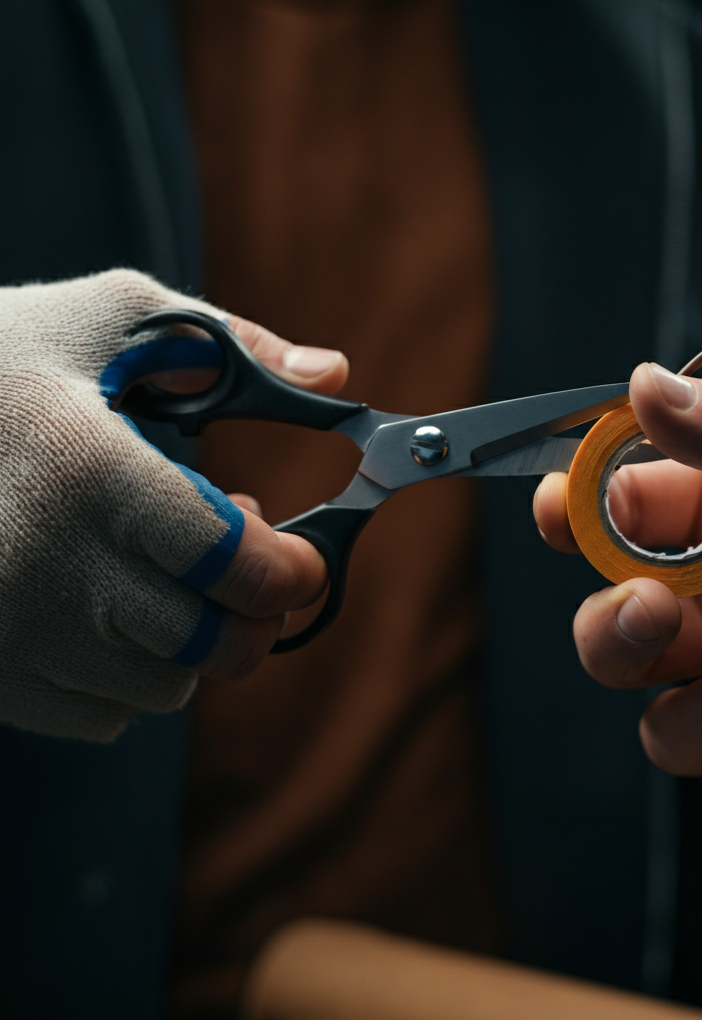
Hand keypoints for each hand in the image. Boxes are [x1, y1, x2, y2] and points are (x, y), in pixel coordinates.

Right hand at [0, 270, 347, 739]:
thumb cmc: (5, 358)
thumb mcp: (117, 318)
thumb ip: (237, 347)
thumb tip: (336, 373)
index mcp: (90, 470)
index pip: (230, 561)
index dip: (295, 569)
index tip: (305, 559)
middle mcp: (45, 564)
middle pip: (213, 644)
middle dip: (257, 610)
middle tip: (246, 561)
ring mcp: (7, 630)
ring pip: (166, 688)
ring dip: (196, 641)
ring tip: (168, 573)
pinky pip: (103, 716)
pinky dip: (132, 676)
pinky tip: (113, 612)